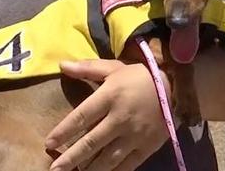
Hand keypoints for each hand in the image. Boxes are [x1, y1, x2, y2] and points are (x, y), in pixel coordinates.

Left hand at [46, 59, 169, 170]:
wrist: (175, 87)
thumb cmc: (139, 77)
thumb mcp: (114, 68)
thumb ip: (87, 68)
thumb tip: (61, 65)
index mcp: (111, 96)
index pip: (82, 116)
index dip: (64, 130)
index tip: (49, 142)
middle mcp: (120, 118)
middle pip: (91, 142)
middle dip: (70, 158)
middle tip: (54, 169)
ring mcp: (134, 135)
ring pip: (107, 158)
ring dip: (88, 169)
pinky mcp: (146, 147)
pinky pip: (126, 165)